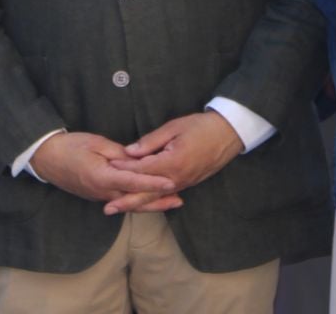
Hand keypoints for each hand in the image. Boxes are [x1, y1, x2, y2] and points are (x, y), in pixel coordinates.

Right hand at [30, 131, 179, 210]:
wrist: (46, 158)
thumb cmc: (70, 146)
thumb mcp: (97, 143)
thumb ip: (119, 153)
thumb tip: (138, 159)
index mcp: (103, 177)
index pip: (134, 182)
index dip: (154, 183)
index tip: (171, 183)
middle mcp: (103, 192)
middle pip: (135, 199)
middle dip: (158, 200)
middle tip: (179, 199)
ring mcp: (99, 196)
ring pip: (129, 203)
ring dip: (150, 203)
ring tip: (171, 201)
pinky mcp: (97, 195)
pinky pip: (121, 200)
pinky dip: (137, 201)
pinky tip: (148, 198)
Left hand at [105, 111, 242, 212]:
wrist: (229, 134)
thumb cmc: (201, 126)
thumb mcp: (174, 127)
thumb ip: (151, 142)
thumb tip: (129, 152)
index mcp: (172, 162)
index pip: (142, 169)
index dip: (123, 169)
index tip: (107, 169)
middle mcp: (177, 178)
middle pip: (147, 193)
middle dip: (126, 201)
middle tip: (106, 208)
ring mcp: (184, 183)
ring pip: (156, 198)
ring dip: (136, 204)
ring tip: (119, 209)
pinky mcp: (188, 184)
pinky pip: (166, 195)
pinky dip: (152, 200)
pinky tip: (141, 204)